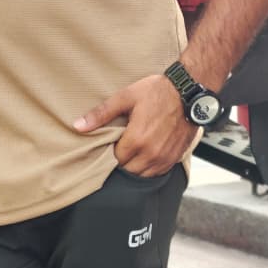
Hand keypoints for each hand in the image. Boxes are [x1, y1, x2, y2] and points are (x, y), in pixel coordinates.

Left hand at [73, 74, 198, 176]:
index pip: (115, 160)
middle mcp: (151, 153)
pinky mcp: (175, 158)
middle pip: (128, 171)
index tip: (112, 143)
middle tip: (122, 146)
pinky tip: (147, 154)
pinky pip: (158, 173)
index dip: (111, 153)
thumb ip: (101, 114)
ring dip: (136, 166)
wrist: (188, 92)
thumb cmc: (158, 91)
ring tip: (134, 151)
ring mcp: (164, 158)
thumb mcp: (126, 97)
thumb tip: (78, 126)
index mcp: (136, 140)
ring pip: (143, 175)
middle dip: (122, 161)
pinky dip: (150, 167)